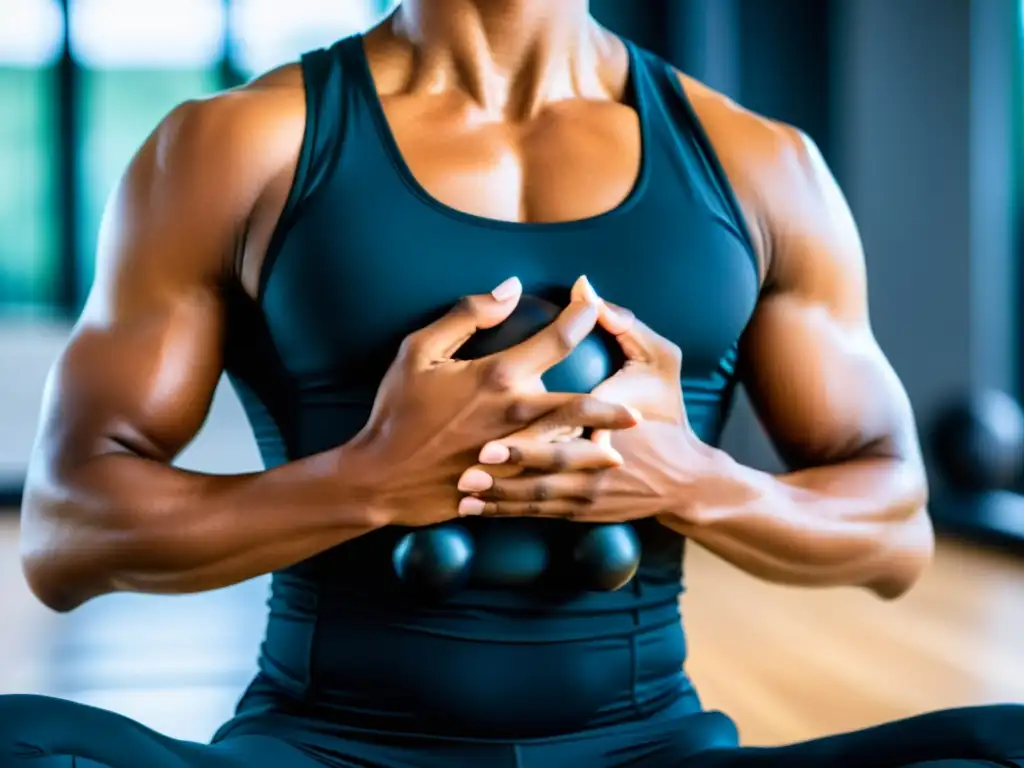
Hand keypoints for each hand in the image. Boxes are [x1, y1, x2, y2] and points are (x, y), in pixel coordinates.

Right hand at [345, 277, 639, 526]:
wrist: (379, 478)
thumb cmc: (395, 410)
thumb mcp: (418, 350)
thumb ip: (467, 314)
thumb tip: (509, 287)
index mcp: (497, 376)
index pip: (557, 339)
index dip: (582, 316)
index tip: (594, 304)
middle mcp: (515, 414)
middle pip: (581, 405)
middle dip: (612, 405)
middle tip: (639, 410)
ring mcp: (514, 453)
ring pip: (571, 446)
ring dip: (600, 445)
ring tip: (622, 447)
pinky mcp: (506, 482)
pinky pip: (549, 477)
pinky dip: (571, 473)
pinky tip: (586, 472)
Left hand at [457, 281, 720, 521]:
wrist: (686, 481)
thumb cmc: (670, 415)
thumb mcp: (662, 361)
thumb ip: (624, 324)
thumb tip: (584, 285)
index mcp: (614, 416)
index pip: (577, 405)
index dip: (539, 405)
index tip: (501, 392)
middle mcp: (598, 458)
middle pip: (552, 457)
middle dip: (515, 456)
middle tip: (476, 452)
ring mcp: (587, 490)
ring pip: (538, 492)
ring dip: (500, 489)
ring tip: (465, 483)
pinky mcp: (578, 511)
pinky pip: (536, 511)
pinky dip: (504, 509)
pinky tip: (471, 508)